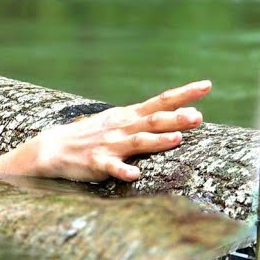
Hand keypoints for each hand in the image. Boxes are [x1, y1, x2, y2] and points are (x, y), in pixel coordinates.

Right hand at [0, 80, 210, 181]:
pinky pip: (111, 167)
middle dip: (177, 117)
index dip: (184, 93)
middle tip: (198, 116)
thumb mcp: (121, 122)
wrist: (52, 148)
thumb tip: (182, 118)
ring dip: (158, 140)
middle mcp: (123, 127)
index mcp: (130, 116)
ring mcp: (109, 144)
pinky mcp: (96, 162)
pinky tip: (134, 174)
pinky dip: (122, 170)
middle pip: (154, 120)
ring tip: (177, 139)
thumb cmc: (93, 136)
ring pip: (138, 142)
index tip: (207, 86)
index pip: (161, 101)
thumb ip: (148, 121)